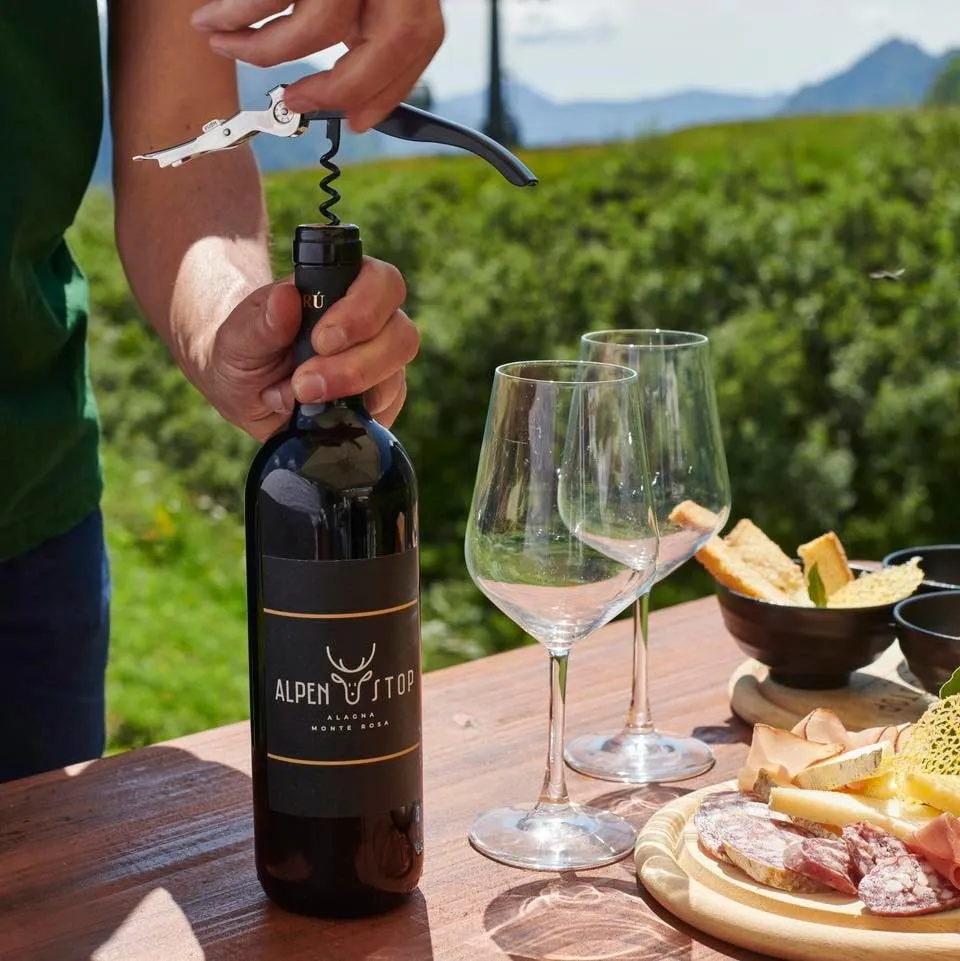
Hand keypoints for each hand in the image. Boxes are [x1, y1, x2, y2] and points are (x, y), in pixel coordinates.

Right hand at [191, 0, 444, 131]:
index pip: (419, 41)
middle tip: (293, 101)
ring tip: (224, 43)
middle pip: (392, 42)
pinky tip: (216, 19)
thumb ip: (366, 24)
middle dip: (341, 86)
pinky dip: (240, 12)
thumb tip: (355, 99)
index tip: (359, 120)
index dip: (389, 89)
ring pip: (323, 22)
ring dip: (266, 48)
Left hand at [202, 257, 418, 441]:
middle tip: (306, 382)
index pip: (381, 281)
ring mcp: (383, 361)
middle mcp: (373, 321)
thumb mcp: (238, 337)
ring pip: (396, 371)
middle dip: (356, 363)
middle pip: (400, 332)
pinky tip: (324, 413)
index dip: (362, 308)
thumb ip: (261, 321)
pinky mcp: (383, 398)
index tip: (322, 340)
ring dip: (354, 388)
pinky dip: (357, 413)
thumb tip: (286, 298)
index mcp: (344, 287)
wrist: (244, 391)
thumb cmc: (245, 351)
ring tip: (305, 397)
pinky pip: (389, 405)